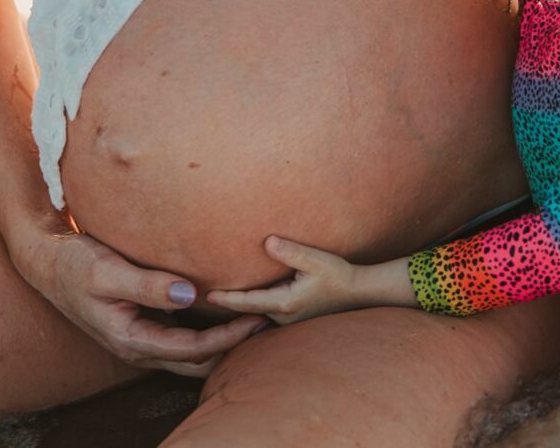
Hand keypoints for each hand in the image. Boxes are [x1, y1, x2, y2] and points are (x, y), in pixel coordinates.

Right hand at [16, 228, 265, 377]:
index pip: (192, 350)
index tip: (257, 317)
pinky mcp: (145, 324)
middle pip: (199, 361)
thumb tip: (188, 294)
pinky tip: (225, 307)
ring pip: (193, 354)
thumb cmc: (74, 264)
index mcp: (132, 340)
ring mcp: (143, 338)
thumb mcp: (106, 271)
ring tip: (255, 316)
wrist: (48, 263)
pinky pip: (184, 336)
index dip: (228, 338)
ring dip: (223, 341)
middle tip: (269, 320)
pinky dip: (208, 329)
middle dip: (234, 346)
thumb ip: (147, 284)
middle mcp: (140, 347)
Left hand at [205, 236, 402, 325]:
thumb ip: (291, 251)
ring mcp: (288, 317)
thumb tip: (267, 242)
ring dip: (239, 303)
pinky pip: (266, 309)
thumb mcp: (316, 260)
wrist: (358, 291)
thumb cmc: (339, 274)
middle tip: (201, 296)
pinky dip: (252, 303)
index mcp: (286, 303)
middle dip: (227, 303)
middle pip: (248, 309)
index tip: (206, 296)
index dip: (225, 299)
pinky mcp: (293, 314)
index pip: (247, 301)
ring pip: (256, 310)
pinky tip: (243, 295)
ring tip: (216, 296)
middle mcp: (284, 315)